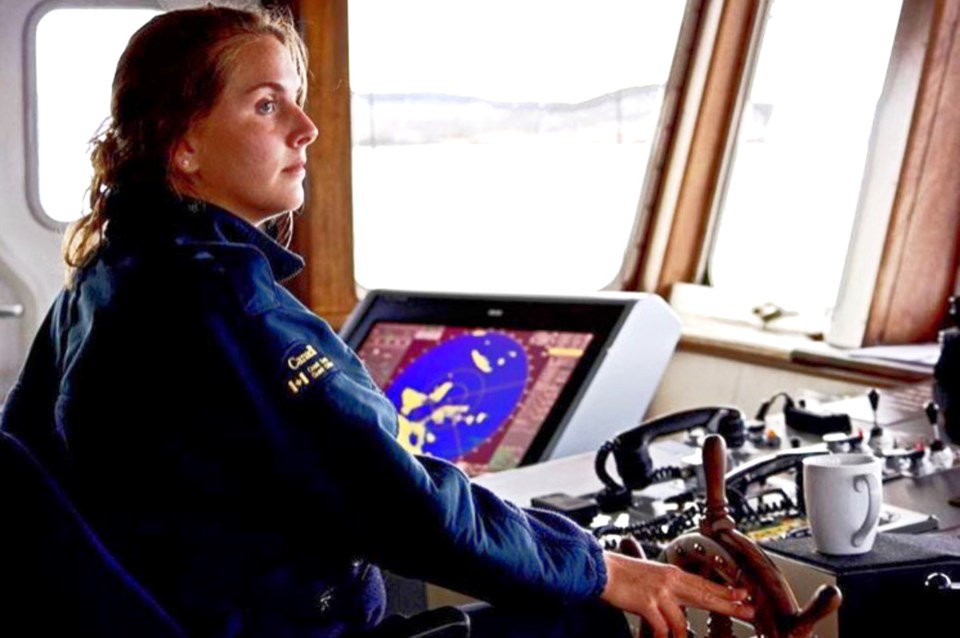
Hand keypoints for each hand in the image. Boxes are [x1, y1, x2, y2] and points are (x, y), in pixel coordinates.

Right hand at [600, 550, 753, 637]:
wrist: (600, 569)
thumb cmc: (620, 574)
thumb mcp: (649, 576)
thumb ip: (665, 587)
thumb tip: (674, 601)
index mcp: (671, 573)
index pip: (704, 583)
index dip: (726, 589)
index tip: (743, 593)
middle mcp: (670, 581)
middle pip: (706, 594)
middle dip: (730, 603)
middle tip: (749, 609)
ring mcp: (660, 592)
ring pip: (681, 621)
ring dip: (681, 637)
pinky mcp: (648, 604)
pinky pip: (662, 628)